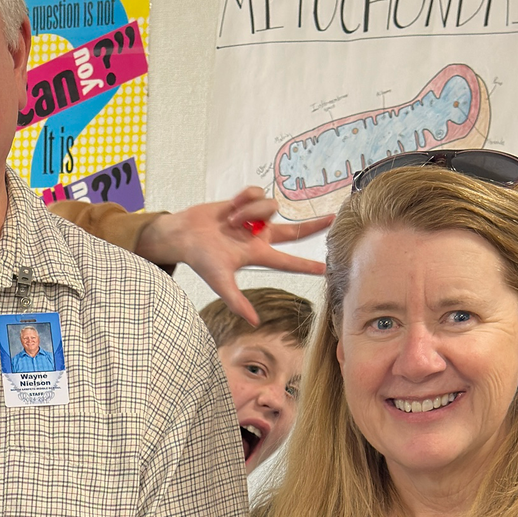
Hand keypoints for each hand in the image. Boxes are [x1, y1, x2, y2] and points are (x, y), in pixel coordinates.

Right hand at [138, 187, 325, 322]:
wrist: (184, 234)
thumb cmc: (200, 259)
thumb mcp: (219, 282)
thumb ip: (236, 301)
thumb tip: (254, 322)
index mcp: (257, 255)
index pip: (287, 261)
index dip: (306, 266)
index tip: (325, 268)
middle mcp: (260, 237)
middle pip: (294, 232)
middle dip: (313, 225)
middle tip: (332, 218)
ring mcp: (255, 218)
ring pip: (269, 208)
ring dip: (250, 213)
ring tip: (230, 222)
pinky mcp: (246, 201)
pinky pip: (256, 194)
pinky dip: (243, 199)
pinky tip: (230, 207)